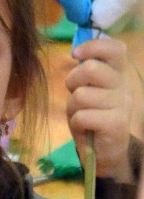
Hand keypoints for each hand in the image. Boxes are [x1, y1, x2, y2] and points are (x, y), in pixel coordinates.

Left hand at [67, 36, 133, 181]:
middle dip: (73, 81)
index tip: (76, 55)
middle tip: (75, 94)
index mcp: (119, 74)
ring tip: (81, 115)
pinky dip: (76, 123)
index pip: (115, 48)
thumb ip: (86, 73)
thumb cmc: (92, 116)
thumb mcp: (88, 90)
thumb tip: (78, 52)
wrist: (105, 152)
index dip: (93, 46)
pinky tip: (85, 128)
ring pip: (81, 95)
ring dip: (73, 107)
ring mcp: (123, 105)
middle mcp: (125, 86)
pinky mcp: (117, 124)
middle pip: (91, 68)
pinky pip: (82, 116)